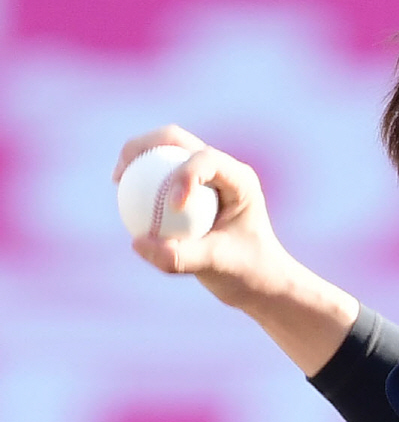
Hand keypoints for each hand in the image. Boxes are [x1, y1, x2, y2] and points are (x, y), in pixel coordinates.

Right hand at [113, 126, 357, 373]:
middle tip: (122, 173)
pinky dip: (140, 183)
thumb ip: (180, 256)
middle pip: (175, 140)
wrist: (258, 281)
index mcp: (239, 180)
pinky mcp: (189, 190)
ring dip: (137, 158)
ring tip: (117, 180)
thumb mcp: (216, 266)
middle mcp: (222, 170)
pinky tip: (123, 200)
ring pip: (163, 151)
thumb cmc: (247, 272)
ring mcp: (204, 177)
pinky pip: (158, 176)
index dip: (183, 174)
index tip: (172, 207)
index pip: (206, 160)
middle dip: (143, 147)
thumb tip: (138, 243)